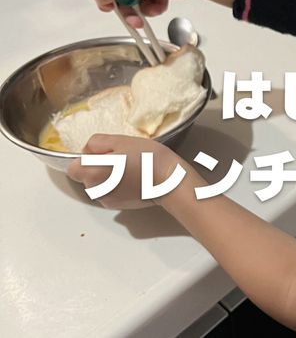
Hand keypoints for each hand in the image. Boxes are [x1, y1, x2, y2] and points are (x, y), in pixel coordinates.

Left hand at [67, 134, 195, 209]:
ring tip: (130, 169)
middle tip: (122, 159)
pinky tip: (134, 179)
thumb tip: (89, 151)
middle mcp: (96, 190)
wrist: (171, 181)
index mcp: (92, 173)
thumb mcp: (120, 139)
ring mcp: (107, 200)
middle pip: (87, 176)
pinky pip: (110, 192)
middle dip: (99, 167)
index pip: (73, 167)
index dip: (87, 159)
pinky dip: (118, 186)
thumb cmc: (148, 159)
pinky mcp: (118, 206)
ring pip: (99, 184)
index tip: (104, 154)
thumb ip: (96, 142)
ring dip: (109, 176)